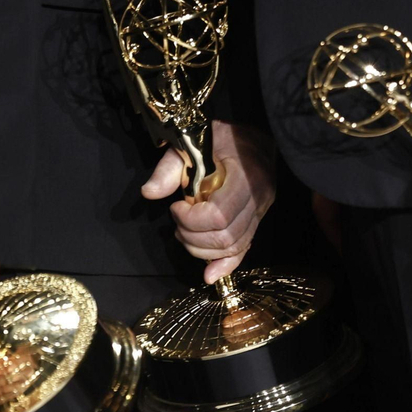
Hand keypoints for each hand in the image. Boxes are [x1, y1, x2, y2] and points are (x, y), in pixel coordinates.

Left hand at [143, 121, 276, 283]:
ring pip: (233, 247)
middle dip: (193, 236)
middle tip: (177, 223)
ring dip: (202, 249)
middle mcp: (259, 198)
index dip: (191, 219)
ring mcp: (262, 212)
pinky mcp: (259, 221)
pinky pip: (245, 249)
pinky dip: (226, 264)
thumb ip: (169, 168)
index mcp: (245, 176)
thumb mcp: (190, 144)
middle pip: (225, 236)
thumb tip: (149, 193)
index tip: (177, 207)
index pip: (219, 214)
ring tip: (186, 233)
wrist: (253, 137)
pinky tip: (210, 274)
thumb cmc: (220, 138)